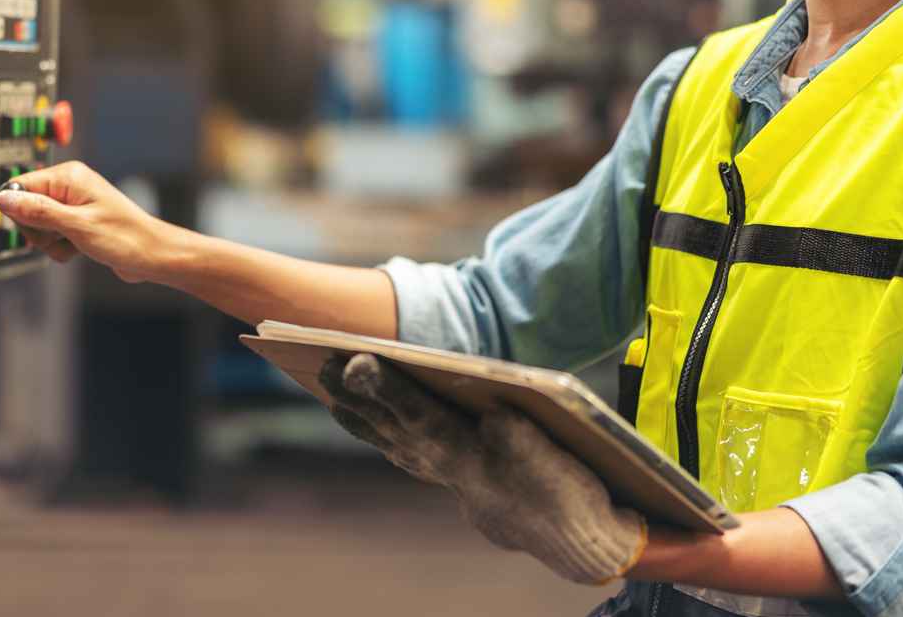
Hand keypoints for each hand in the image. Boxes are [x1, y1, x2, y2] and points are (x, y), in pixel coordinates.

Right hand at [0, 161, 175, 282]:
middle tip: (63, 236)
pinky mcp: (76, 222)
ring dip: (52, 242)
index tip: (38, 227)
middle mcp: (69, 187)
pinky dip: (62, 247)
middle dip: (39, 231)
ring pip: (38, 227)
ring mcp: (72, 205)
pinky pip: (53, 237)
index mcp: (68, 176)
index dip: (21, 211)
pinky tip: (80, 249)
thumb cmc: (124, 236)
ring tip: (76, 243)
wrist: (151, 255)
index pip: (20, 186)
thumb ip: (38, 211)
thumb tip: (5, 199)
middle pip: (26, 209)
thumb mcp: (76, 225)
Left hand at [319, 354, 646, 584]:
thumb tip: (493, 416)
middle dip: (360, 395)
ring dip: (358, 411)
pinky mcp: (450, 472)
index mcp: (475, 461)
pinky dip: (377, 425)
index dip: (389, 389)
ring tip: (327, 378)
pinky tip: (358, 407)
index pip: (422, 417)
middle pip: (394, 426)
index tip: (359, 363)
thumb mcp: (556, 464)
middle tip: (325, 361)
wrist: (577, 540)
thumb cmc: (570, 493)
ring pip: (391, 439)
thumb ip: (524, 440)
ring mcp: (446, 474)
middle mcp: (450, 469)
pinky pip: (402, 446)